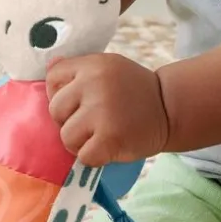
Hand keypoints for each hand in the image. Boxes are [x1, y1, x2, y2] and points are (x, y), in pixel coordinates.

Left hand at [46, 54, 169, 165]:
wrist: (170, 109)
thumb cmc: (135, 91)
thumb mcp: (109, 69)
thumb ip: (80, 70)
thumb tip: (51, 64)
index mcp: (93, 65)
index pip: (53, 78)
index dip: (60, 94)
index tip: (79, 102)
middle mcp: (95, 84)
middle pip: (55, 111)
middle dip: (70, 121)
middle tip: (94, 121)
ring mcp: (102, 111)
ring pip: (66, 137)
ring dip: (82, 142)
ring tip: (102, 135)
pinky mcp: (110, 137)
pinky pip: (84, 156)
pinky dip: (96, 157)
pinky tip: (110, 147)